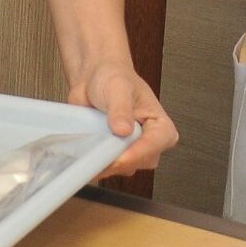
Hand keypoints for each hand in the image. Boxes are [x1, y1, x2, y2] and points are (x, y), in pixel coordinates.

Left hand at [68, 58, 178, 177]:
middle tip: (98, 152)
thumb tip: (123, 129)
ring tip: (90, 143)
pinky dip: (93, 162)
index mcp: (161, 126)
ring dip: (103, 161)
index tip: (119, 158)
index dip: (135, 154)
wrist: (93, 78)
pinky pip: (105, 168)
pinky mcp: (113, 156)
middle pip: (137, 162)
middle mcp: (149, 143)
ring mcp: (130, 151)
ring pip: (120, 169)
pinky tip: (85, 151)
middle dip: (117, 159)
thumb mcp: (118, 87)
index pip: (154, 146)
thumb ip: (121, 108)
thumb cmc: (113, 77)